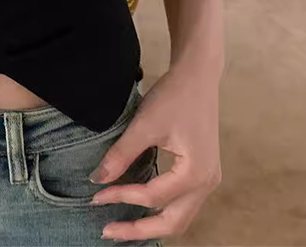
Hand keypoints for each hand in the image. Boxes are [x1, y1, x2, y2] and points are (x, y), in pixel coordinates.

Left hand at [88, 59, 221, 241]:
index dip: (121, 196)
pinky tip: (141, 206)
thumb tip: (96, 180)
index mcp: (195, 173)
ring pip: (180, 217)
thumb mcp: (145, 124)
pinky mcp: (203, 171)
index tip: (96, 194)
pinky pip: (183, 203)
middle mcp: (207, 182)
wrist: (198, 75)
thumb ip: (122, 154)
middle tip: (107, 231)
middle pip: (173, 223)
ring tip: (122, 225)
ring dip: (152, 224)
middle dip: (139, 230)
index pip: (152, 196)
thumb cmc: (175, 96)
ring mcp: (209, 179)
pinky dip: (162, 211)